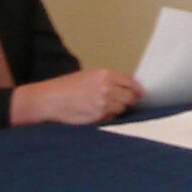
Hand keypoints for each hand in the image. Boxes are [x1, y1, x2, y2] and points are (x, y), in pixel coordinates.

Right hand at [10, 69, 141, 125]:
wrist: (51, 99)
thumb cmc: (67, 86)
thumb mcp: (89, 75)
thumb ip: (107, 80)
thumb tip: (125, 87)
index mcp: (105, 74)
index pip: (131, 82)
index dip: (137, 89)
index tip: (140, 93)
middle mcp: (107, 87)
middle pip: (129, 97)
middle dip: (129, 100)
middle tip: (126, 102)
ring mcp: (104, 103)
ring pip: (121, 108)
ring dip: (118, 109)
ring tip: (107, 107)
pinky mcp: (99, 116)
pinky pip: (111, 117)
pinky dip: (108, 116)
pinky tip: (99, 113)